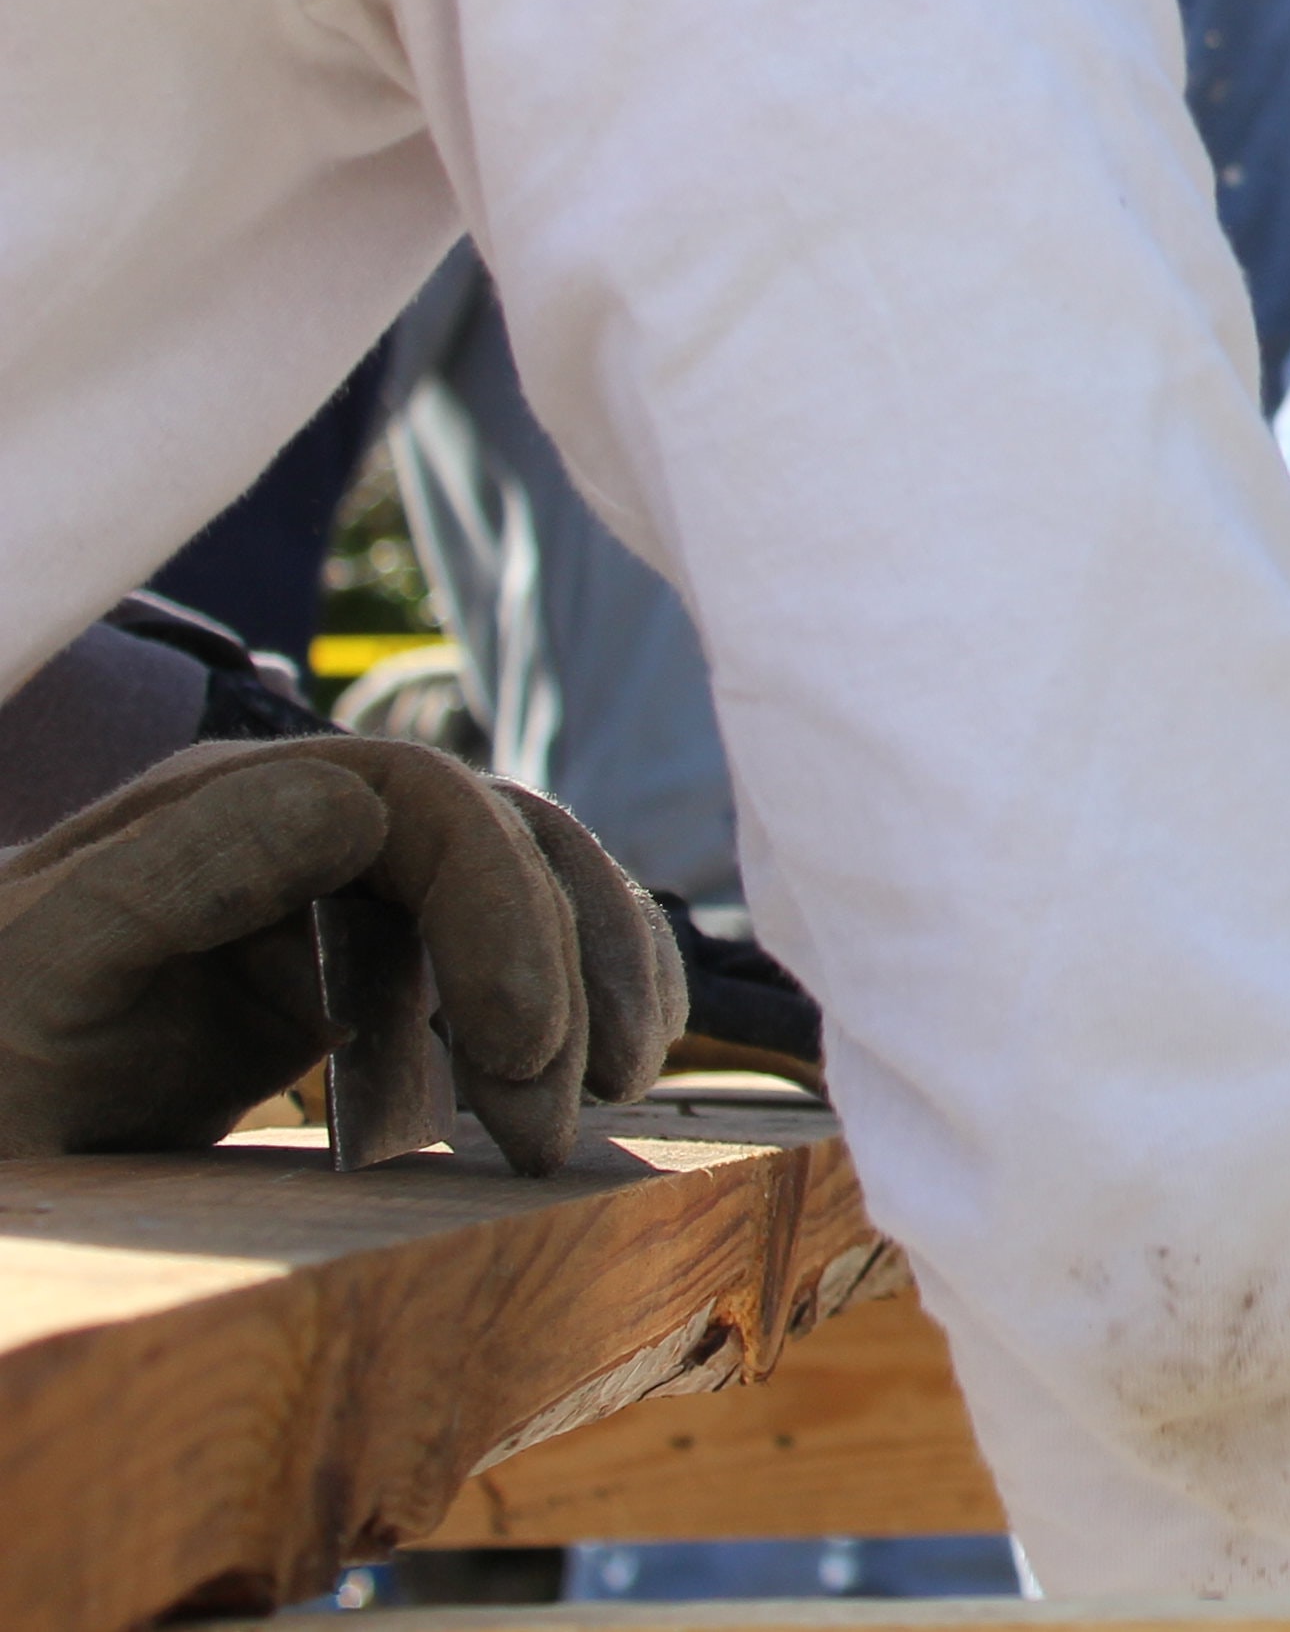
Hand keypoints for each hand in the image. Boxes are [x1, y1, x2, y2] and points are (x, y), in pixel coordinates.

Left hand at [0, 737, 687, 1167]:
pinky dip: (575, 995)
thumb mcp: (43, 969)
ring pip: (531, 889)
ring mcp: (341, 894)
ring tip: (599, 1103)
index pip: (430, 804)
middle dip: (562, 971)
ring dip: (590, 986)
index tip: (520, 1050)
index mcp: (232, 800)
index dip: (505, 911)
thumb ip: (174, 875)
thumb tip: (358, 807)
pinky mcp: (362, 968)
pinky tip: (601, 1066)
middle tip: (556, 1122)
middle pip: (505, 843)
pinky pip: (507, 950)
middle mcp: (305, 825)